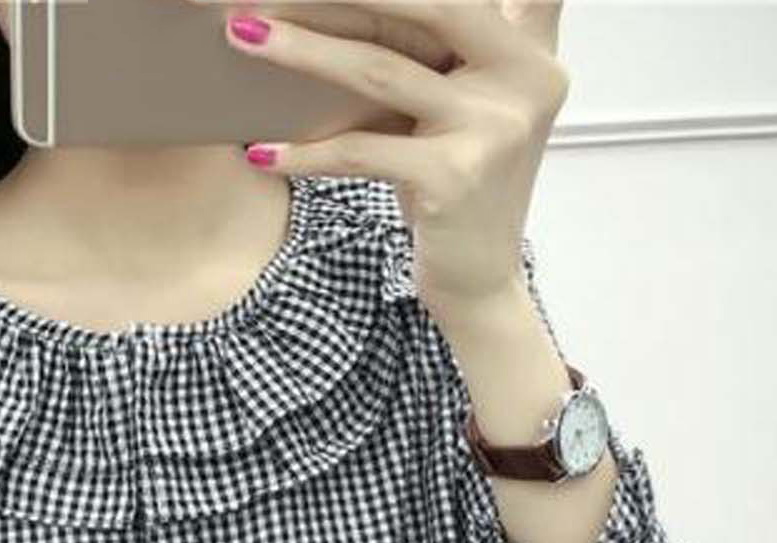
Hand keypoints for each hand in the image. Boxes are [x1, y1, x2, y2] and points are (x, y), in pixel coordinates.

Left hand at [198, 0, 569, 306]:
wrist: (480, 280)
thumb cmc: (455, 184)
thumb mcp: (460, 107)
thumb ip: (442, 50)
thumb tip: (334, 9)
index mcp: (530, 49)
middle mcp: (524, 79)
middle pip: (429, 5)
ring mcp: (492, 128)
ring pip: (380, 71)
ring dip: (302, 50)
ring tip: (245, 36)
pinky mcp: (452, 177)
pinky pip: (361, 151)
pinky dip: (305, 152)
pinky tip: (261, 151)